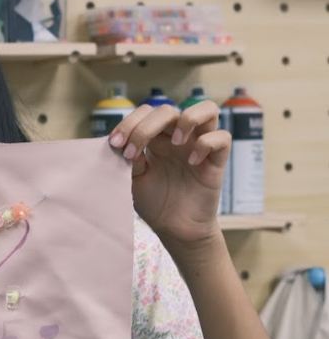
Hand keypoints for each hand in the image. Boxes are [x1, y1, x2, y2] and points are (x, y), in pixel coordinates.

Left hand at [108, 99, 229, 245]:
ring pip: (207, 109)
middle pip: (167, 110)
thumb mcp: (134, 179)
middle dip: (145, 126)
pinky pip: (223, 138)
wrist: (174, 229)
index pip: (146, 113)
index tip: (115, 144)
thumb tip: (123, 141)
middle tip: (132, 151)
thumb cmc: (154, 203)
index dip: (129, 123)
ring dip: (188, 119)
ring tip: (174, 141)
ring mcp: (199, 146)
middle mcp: (178, 137)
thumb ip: (130, 158)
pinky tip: (192, 162)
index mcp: (157, 138)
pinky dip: (207, 144)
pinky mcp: (216, 161)